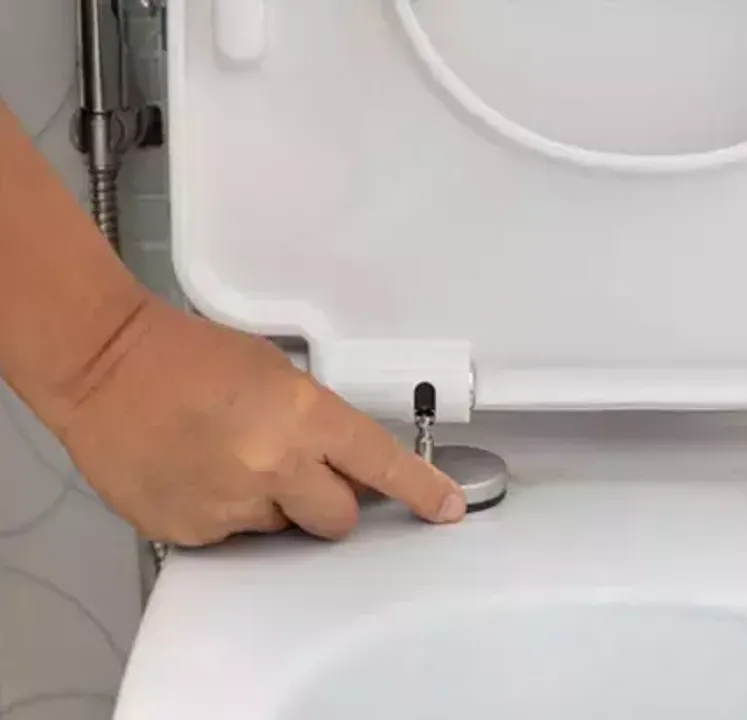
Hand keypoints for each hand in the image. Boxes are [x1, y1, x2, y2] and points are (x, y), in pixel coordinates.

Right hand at [53, 297, 466, 546]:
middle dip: (330, 502)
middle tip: (299, 472)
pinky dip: (225, 513)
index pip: (381, 465)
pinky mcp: (190, 532)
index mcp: (303, 418)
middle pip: (340, 520)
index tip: (448, 508)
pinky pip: (231, 537)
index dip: (421, 491)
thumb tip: (344, 465)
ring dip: (273, 506)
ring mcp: (229, 506)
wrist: (102, 367)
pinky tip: (198, 475)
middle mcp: (273, 468)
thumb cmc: (189, 356)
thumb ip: (318, 424)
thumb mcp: (277, 374)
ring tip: (229, 461)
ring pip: (283, 530)